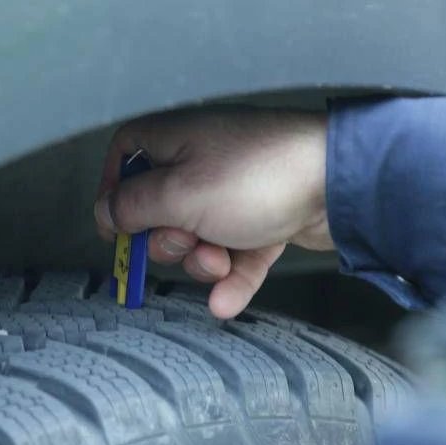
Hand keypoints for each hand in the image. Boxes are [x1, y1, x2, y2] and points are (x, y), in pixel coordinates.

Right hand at [93, 107, 331, 318]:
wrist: (341, 183)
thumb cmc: (259, 176)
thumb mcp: (178, 195)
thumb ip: (133, 206)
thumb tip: (105, 212)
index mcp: (175, 140)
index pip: (126, 157)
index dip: (115, 193)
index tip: (116, 229)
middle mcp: (204, 160)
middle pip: (160, 209)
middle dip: (169, 241)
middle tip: (186, 243)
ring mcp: (237, 191)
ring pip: (200, 238)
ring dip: (204, 262)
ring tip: (222, 262)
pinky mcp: (267, 218)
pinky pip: (238, 254)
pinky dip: (233, 278)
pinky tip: (226, 304)